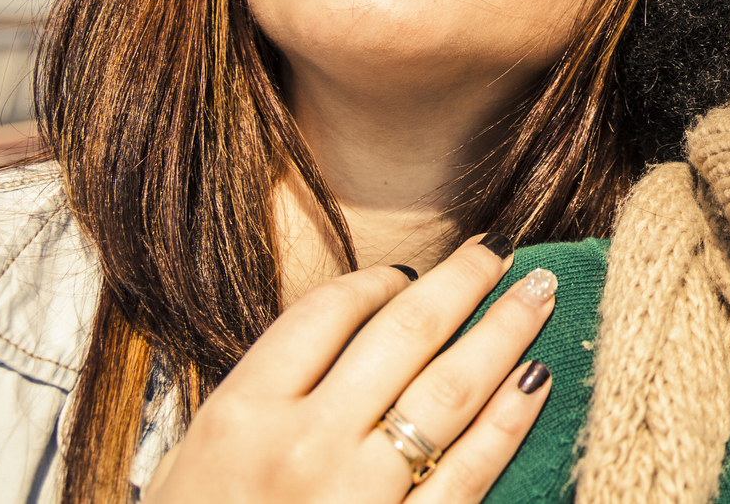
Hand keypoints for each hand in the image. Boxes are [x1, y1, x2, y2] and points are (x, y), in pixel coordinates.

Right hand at [143, 235, 555, 503]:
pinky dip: (510, 418)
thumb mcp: (190, 467)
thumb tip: (346, 333)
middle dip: (462, 281)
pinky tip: (537, 378)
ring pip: (451, 387)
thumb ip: (260, 399)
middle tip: (499, 250)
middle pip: (404, 333)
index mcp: (240, 416)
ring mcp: (358, 495)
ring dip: (504, 330)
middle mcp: (303, 446)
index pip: (325, 313)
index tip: (409, 274)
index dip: (377, 280)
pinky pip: (471, 469)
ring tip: (540, 293)